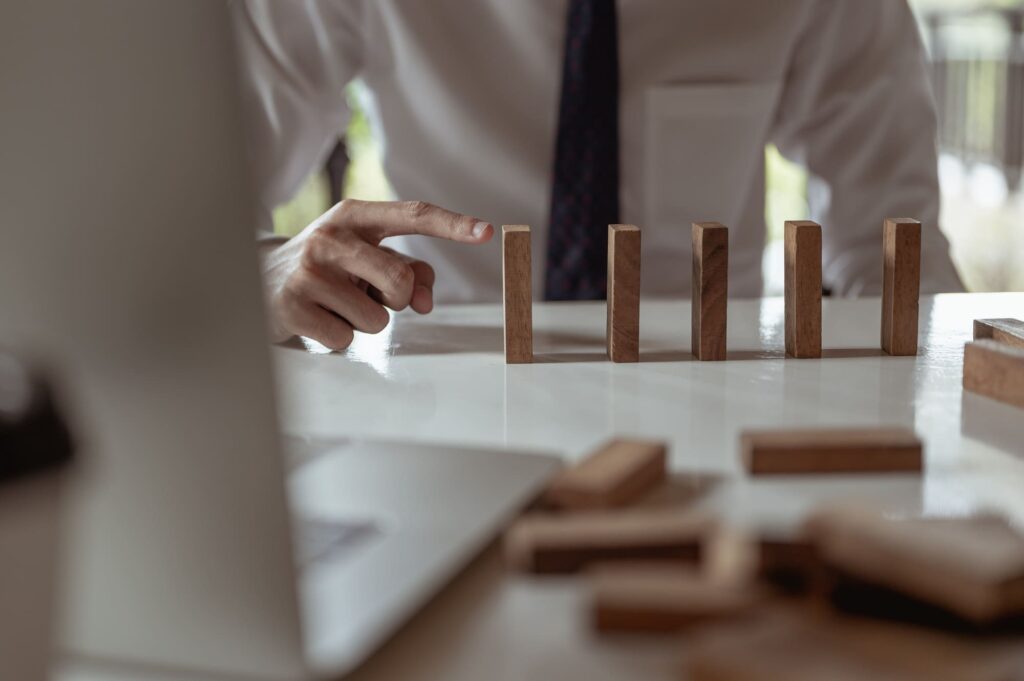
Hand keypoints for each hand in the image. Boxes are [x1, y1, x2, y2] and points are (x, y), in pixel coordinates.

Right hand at [261, 199, 493, 349]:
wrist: (252, 282)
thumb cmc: (324, 269)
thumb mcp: (362, 257)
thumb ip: (406, 270)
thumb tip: (426, 299)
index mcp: (354, 215)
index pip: (412, 215)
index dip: (453, 224)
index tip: (487, 231)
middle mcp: (331, 236)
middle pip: (401, 281)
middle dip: (395, 299)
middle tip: (366, 293)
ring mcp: (309, 271)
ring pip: (376, 319)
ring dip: (362, 321)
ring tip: (333, 304)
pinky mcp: (294, 307)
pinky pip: (346, 338)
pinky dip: (338, 337)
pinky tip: (316, 318)